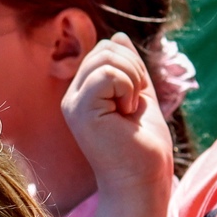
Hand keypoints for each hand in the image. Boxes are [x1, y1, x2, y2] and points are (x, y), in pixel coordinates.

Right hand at [63, 34, 175, 200]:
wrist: (143, 180)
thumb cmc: (143, 146)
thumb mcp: (139, 95)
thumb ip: (129, 68)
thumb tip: (119, 36)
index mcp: (84, 93)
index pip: (106, 50)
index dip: (131, 64)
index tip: (136, 98)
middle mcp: (73, 97)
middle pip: (105, 49)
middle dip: (134, 68)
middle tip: (136, 103)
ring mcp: (73, 103)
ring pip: (106, 57)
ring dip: (132, 79)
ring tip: (131, 109)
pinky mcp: (80, 110)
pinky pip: (107, 74)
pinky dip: (127, 88)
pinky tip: (127, 113)